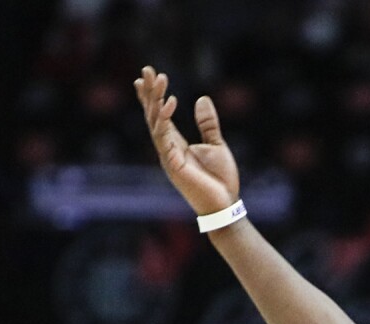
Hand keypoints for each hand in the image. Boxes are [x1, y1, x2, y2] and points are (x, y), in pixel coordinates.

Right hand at [133, 66, 240, 216]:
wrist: (225, 206)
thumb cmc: (220, 180)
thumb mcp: (216, 145)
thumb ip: (207, 123)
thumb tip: (202, 98)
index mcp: (176, 143)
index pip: (159, 115)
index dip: (151, 96)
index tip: (144, 77)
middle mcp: (168, 148)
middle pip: (153, 115)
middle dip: (149, 92)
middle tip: (146, 70)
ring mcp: (168, 156)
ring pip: (155, 122)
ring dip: (155, 100)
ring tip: (158, 78)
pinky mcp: (173, 164)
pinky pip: (165, 138)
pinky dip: (165, 119)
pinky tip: (169, 102)